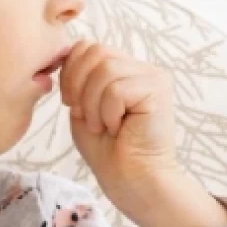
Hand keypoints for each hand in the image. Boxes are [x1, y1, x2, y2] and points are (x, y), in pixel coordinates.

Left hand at [60, 41, 226, 226]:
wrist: (131, 180)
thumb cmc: (107, 150)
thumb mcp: (83, 108)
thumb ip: (78, 79)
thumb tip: (67, 52)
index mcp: (122, 69)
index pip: (87, 47)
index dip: (70, 72)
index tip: (71, 104)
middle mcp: (140, 67)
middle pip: (95, 51)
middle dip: (78, 85)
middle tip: (84, 116)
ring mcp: (152, 76)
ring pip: (105, 70)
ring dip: (93, 104)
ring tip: (103, 126)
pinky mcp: (158, 89)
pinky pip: (118, 89)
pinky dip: (108, 112)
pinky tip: (118, 128)